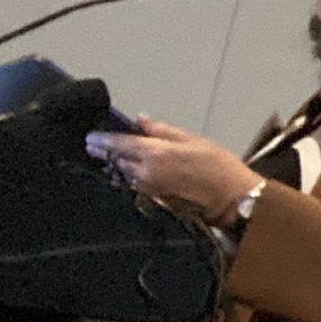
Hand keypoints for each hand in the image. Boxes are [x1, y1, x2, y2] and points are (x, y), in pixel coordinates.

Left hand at [86, 116, 261, 223]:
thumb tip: (142, 121)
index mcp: (155, 154)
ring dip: (116, 163)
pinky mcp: (153, 199)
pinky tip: (129, 169)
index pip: (119, 144)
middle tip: (93, 144)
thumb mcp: (194, 140)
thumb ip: (163, 131)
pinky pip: (134, 183)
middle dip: (104, 151)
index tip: (89, 137)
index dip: (102, 140)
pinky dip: (128, 174)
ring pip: (124, 172)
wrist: (230, 200)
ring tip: (108, 155)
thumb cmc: (219, 167)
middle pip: (117, 160)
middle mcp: (145, 173)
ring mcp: (147, 188)